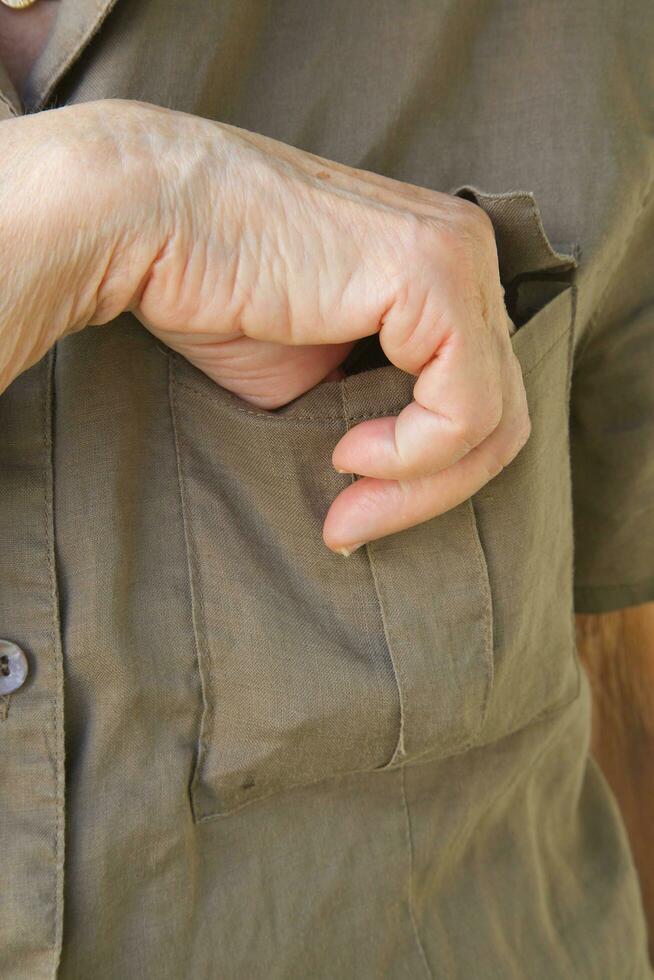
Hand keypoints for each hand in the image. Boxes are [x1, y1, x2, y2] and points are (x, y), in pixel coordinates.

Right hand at [127, 104, 528, 552]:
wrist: (147, 224)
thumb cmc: (214, 294)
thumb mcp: (315, 376)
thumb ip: (379, 409)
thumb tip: (409, 479)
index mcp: (443, 271)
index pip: (477, 396)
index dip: (426, 476)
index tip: (351, 513)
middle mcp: (467, 256)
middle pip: (498, 412)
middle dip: (428, 492)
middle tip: (351, 527)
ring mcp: (459, 258)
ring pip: (494, 419)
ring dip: (419, 487)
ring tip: (348, 502)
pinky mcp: (434, 273)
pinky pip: (465, 408)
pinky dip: (414, 456)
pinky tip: (351, 454)